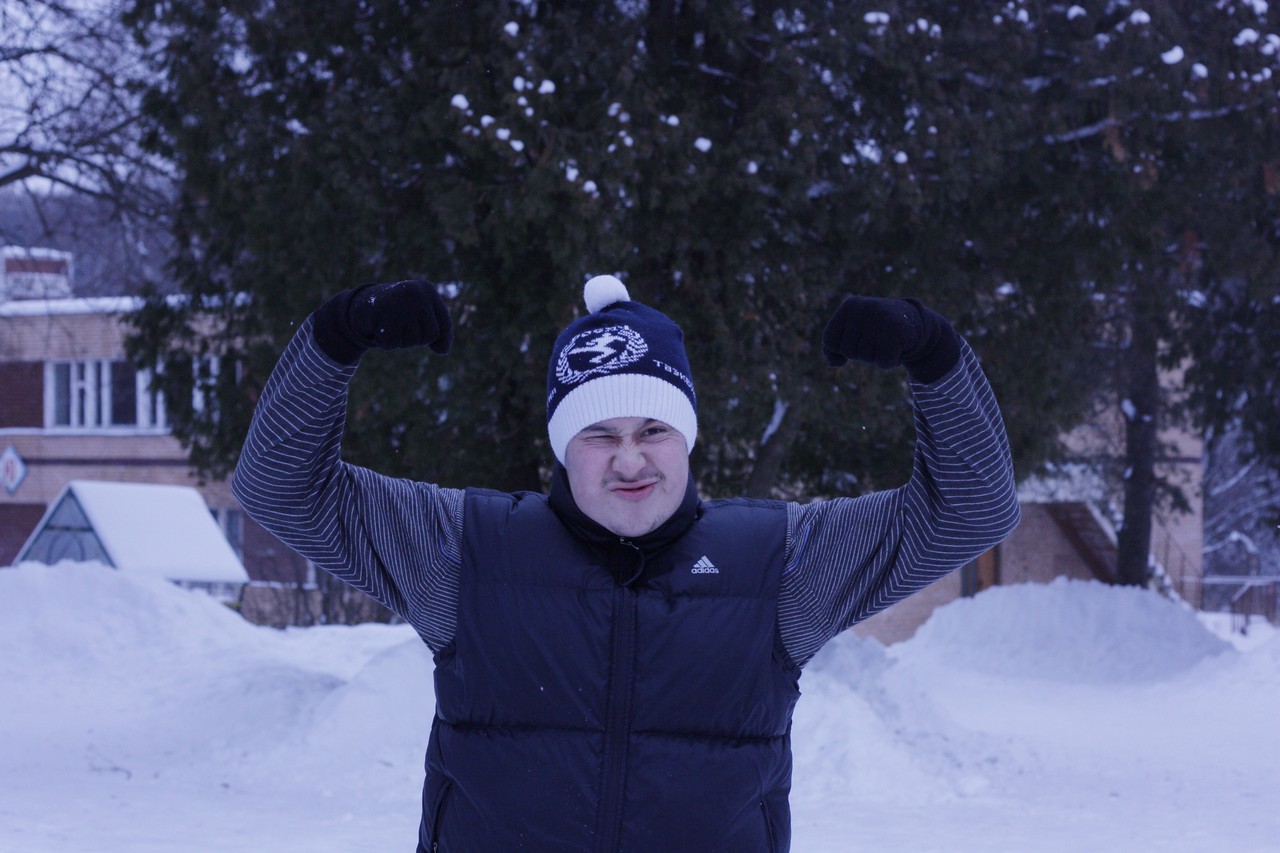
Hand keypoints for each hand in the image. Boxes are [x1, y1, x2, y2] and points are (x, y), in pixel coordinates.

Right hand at [313, 279, 452, 364]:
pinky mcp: (381, 312)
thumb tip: (443, 351)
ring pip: (412, 341)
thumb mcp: (422, 318)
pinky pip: (392, 343)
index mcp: (427, 291)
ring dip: (400, 340)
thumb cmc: (398, 312)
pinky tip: (379, 328)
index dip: (434, 336)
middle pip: (429, 335)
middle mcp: (415, 292)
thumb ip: (440, 335)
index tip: (421, 331)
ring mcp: (398, 302)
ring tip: (390, 324)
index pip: (444, 326)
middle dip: (416, 338)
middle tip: (401, 325)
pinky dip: (385, 342)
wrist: (361, 304)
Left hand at [821, 295, 959, 381]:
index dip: (841, 348)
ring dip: (875, 356)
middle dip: (861, 352)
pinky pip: (882, 362)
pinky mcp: (896, 333)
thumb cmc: (876, 329)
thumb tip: (834, 363)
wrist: (913, 322)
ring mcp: (880, 319)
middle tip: (877, 338)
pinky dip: (889, 361)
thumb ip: (833, 347)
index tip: (858, 337)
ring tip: (886, 340)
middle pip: (847, 350)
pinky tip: (896, 347)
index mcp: (849, 306)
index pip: (829, 340)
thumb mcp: (851, 332)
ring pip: (864, 357)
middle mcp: (864, 308)